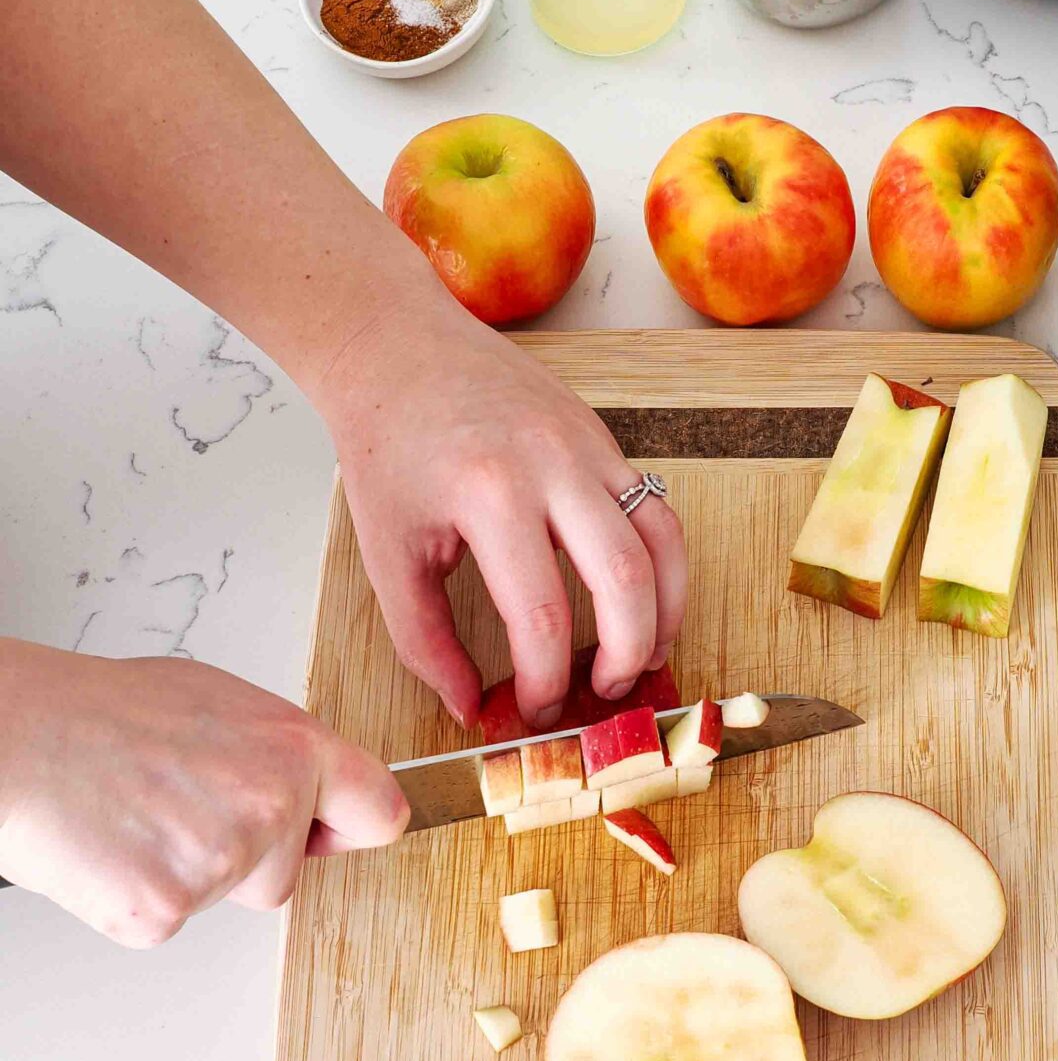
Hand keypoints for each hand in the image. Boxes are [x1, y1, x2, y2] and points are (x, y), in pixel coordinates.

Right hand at [0, 643, 406, 945]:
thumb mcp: (216, 702)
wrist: (21, 739)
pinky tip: (112, 849)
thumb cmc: (101, 712)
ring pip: (226, 895)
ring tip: (138, 816)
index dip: (355, 828)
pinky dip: (140, 895)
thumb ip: (274, 751)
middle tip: (180, 808)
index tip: (339, 833)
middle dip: (246, 857)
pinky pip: (170, 919)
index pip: (380, 811)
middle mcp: (271, 806)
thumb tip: (301, 780)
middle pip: (286, 873)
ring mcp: (221, 864)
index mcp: (293, 749)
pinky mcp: (168, 910)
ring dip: (189, 872)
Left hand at [317, 297, 687, 730]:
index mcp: (488, 495)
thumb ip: (425, 641)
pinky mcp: (604, 438)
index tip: (533, 710)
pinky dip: (664, 566)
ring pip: (662, 542)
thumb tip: (468, 707)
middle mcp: (551, 465)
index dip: (545, 681)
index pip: (542, 614)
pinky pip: (657, 509)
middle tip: (603, 695)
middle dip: (623, 656)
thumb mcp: (389, 553)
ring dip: (665, 613)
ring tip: (645, 659)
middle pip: (624, 582)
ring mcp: (588, 446)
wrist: (398, 351)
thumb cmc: (388, 448)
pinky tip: (647, 604)